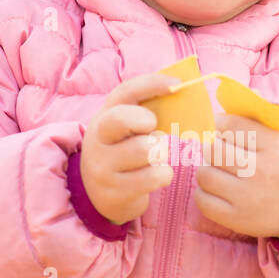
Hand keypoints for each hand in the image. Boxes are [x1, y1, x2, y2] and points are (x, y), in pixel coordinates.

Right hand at [79, 72, 177, 224]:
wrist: (100, 194)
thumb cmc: (124, 152)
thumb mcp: (126, 129)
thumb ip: (146, 110)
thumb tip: (181, 88)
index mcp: (104, 117)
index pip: (124, 92)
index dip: (151, 83)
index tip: (177, 85)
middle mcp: (97, 140)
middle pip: (122, 119)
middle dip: (146, 121)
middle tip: (154, 132)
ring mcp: (103, 167)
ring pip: (144, 150)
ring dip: (162, 153)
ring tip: (159, 157)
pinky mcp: (114, 192)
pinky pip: (152, 177)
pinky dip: (164, 175)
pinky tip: (157, 175)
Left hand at [192, 113, 278, 239]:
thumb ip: (264, 115)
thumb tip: (245, 93)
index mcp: (275, 146)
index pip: (232, 125)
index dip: (221, 123)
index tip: (222, 126)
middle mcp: (261, 171)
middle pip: (214, 149)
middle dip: (213, 147)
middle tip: (220, 151)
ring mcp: (248, 197)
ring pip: (204, 174)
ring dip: (207, 170)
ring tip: (219, 171)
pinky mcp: (237, 219)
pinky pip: (202, 201)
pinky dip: (204, 194)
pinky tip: (217, 191)